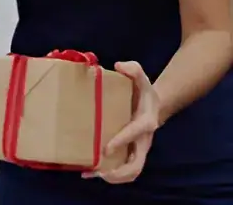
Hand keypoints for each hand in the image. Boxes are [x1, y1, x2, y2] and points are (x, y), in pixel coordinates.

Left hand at [82, 61, 159, 183]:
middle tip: (99, 171)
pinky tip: (90, 170)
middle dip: (119, 172)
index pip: (135, 133)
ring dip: (113, 177)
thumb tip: (119, 66)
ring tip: (91, 174)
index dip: (122, 141)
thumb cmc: (143, 91)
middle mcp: (144, 140)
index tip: (106, 147)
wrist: (152, 103)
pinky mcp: (131, 152)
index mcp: (146, 121)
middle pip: (137, 165)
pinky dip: (110, 174)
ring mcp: (138, 149)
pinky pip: (123, 168)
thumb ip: (133, 69)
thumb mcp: (141, 76)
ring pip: (131, 172)